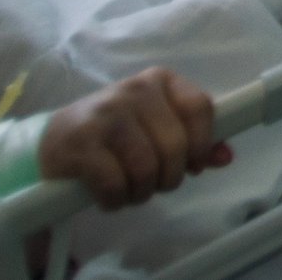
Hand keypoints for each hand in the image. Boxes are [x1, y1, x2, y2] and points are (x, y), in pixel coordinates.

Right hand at [38, 68, 232, 209]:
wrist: (55, 140)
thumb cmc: (116, 135)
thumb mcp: (156, 127)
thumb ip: (192, 140)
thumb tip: (225, 156)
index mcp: (160, 81)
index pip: (200, 108)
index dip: (202, 144)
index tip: (192, 166)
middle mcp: (135, 90)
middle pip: (175, 145)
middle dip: (169, 177)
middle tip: (154, 185)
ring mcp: (106, 113)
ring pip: (146, 167)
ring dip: (141, 192)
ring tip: (131, 191)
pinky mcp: (81, 141)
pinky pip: (115, 183)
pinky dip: (116, 200)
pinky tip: (110, 197)